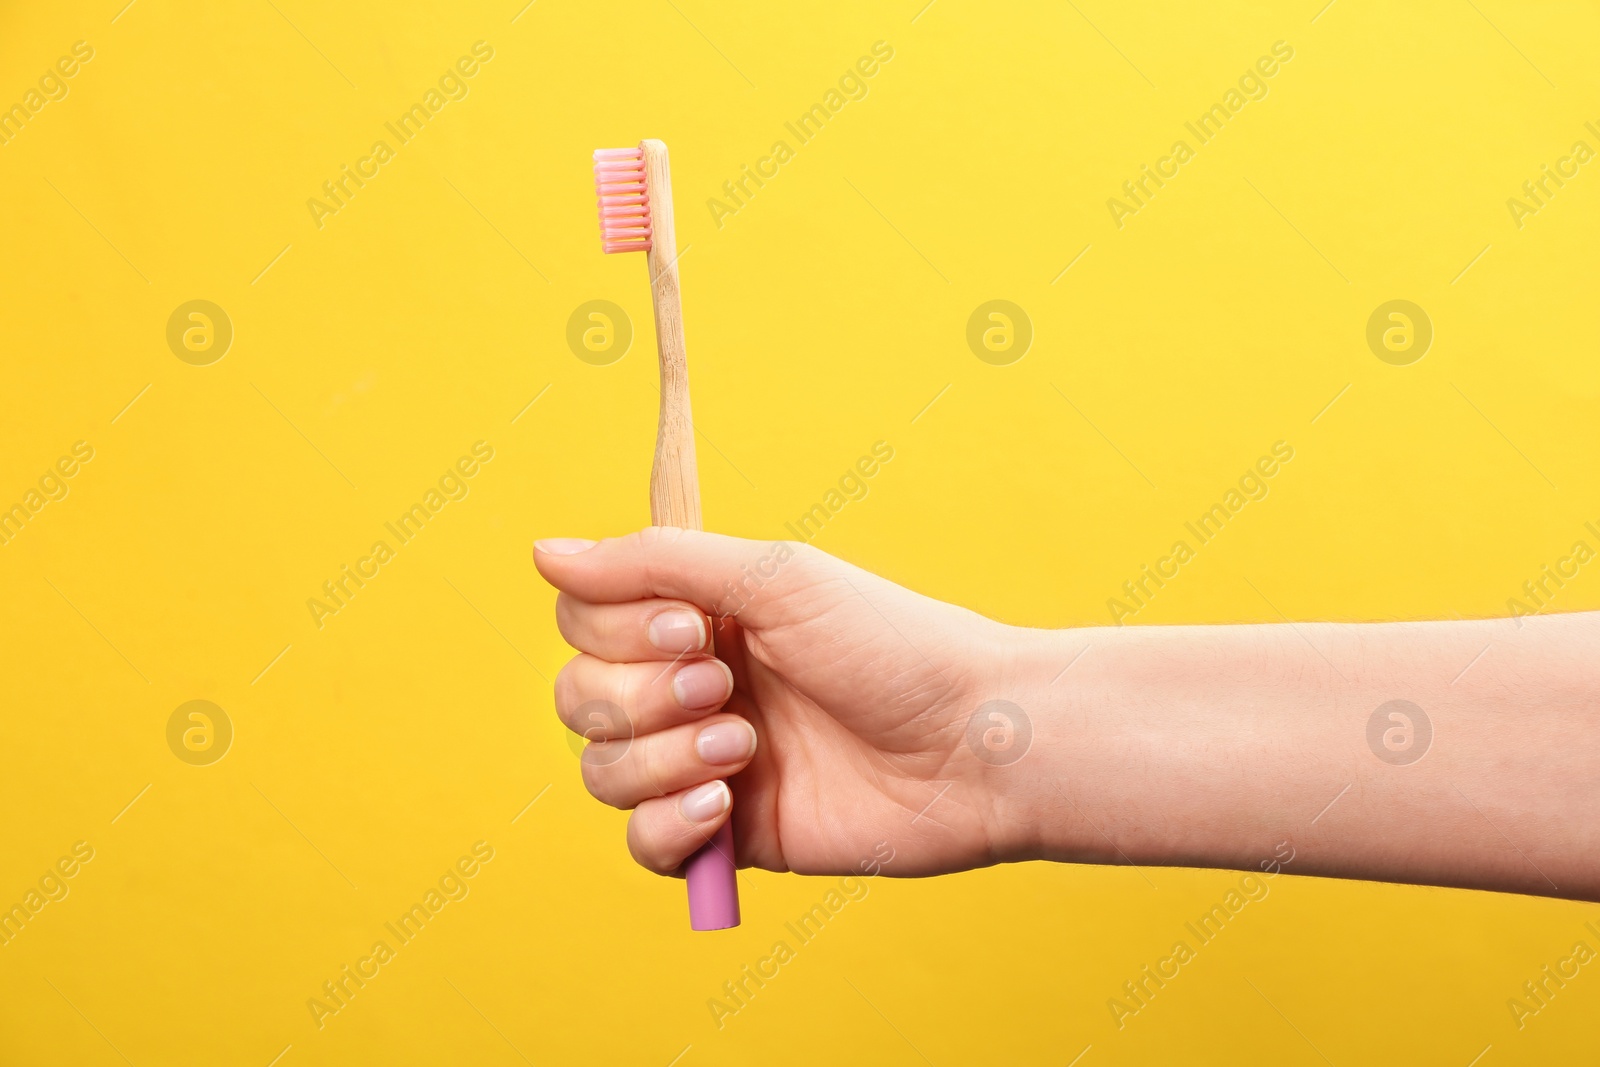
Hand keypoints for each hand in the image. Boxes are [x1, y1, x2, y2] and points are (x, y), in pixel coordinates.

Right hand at [533, 527, 1033, 878]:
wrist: (973, 743)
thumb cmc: (890, 644)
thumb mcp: (772, 578)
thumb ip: (654, 562)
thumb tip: (541, 551)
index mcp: (696, 619)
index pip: (583, 622)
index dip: (614, 631)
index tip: (693, 628)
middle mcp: (690, 688)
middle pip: (579, 699)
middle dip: (641, 697)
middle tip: (728, 688)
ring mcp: (705, 763)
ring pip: (602, 772)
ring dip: (661, 758)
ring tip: (745, 749)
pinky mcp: (730, 835)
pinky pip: (642, 845)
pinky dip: (668, 826)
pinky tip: (726, 804)